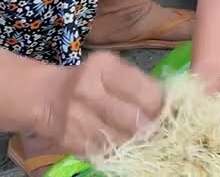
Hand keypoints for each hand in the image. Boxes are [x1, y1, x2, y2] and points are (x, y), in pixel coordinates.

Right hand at [38, 51, 164, 155]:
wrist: (47, 96)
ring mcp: (77, 117)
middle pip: (136, 120)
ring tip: (142, 140)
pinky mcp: (71, 140)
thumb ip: (140, 85)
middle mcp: (88, 90)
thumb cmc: (91, 80)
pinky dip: (118, 151)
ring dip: (136, 143)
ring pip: (122, 141)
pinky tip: (122, 146)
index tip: (169, 113)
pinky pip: (105, 152)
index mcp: (105, 67)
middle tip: (158, 131)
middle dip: (151, 129)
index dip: (162, 107)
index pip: (148, 93)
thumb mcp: (114, 70)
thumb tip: (172, 106)